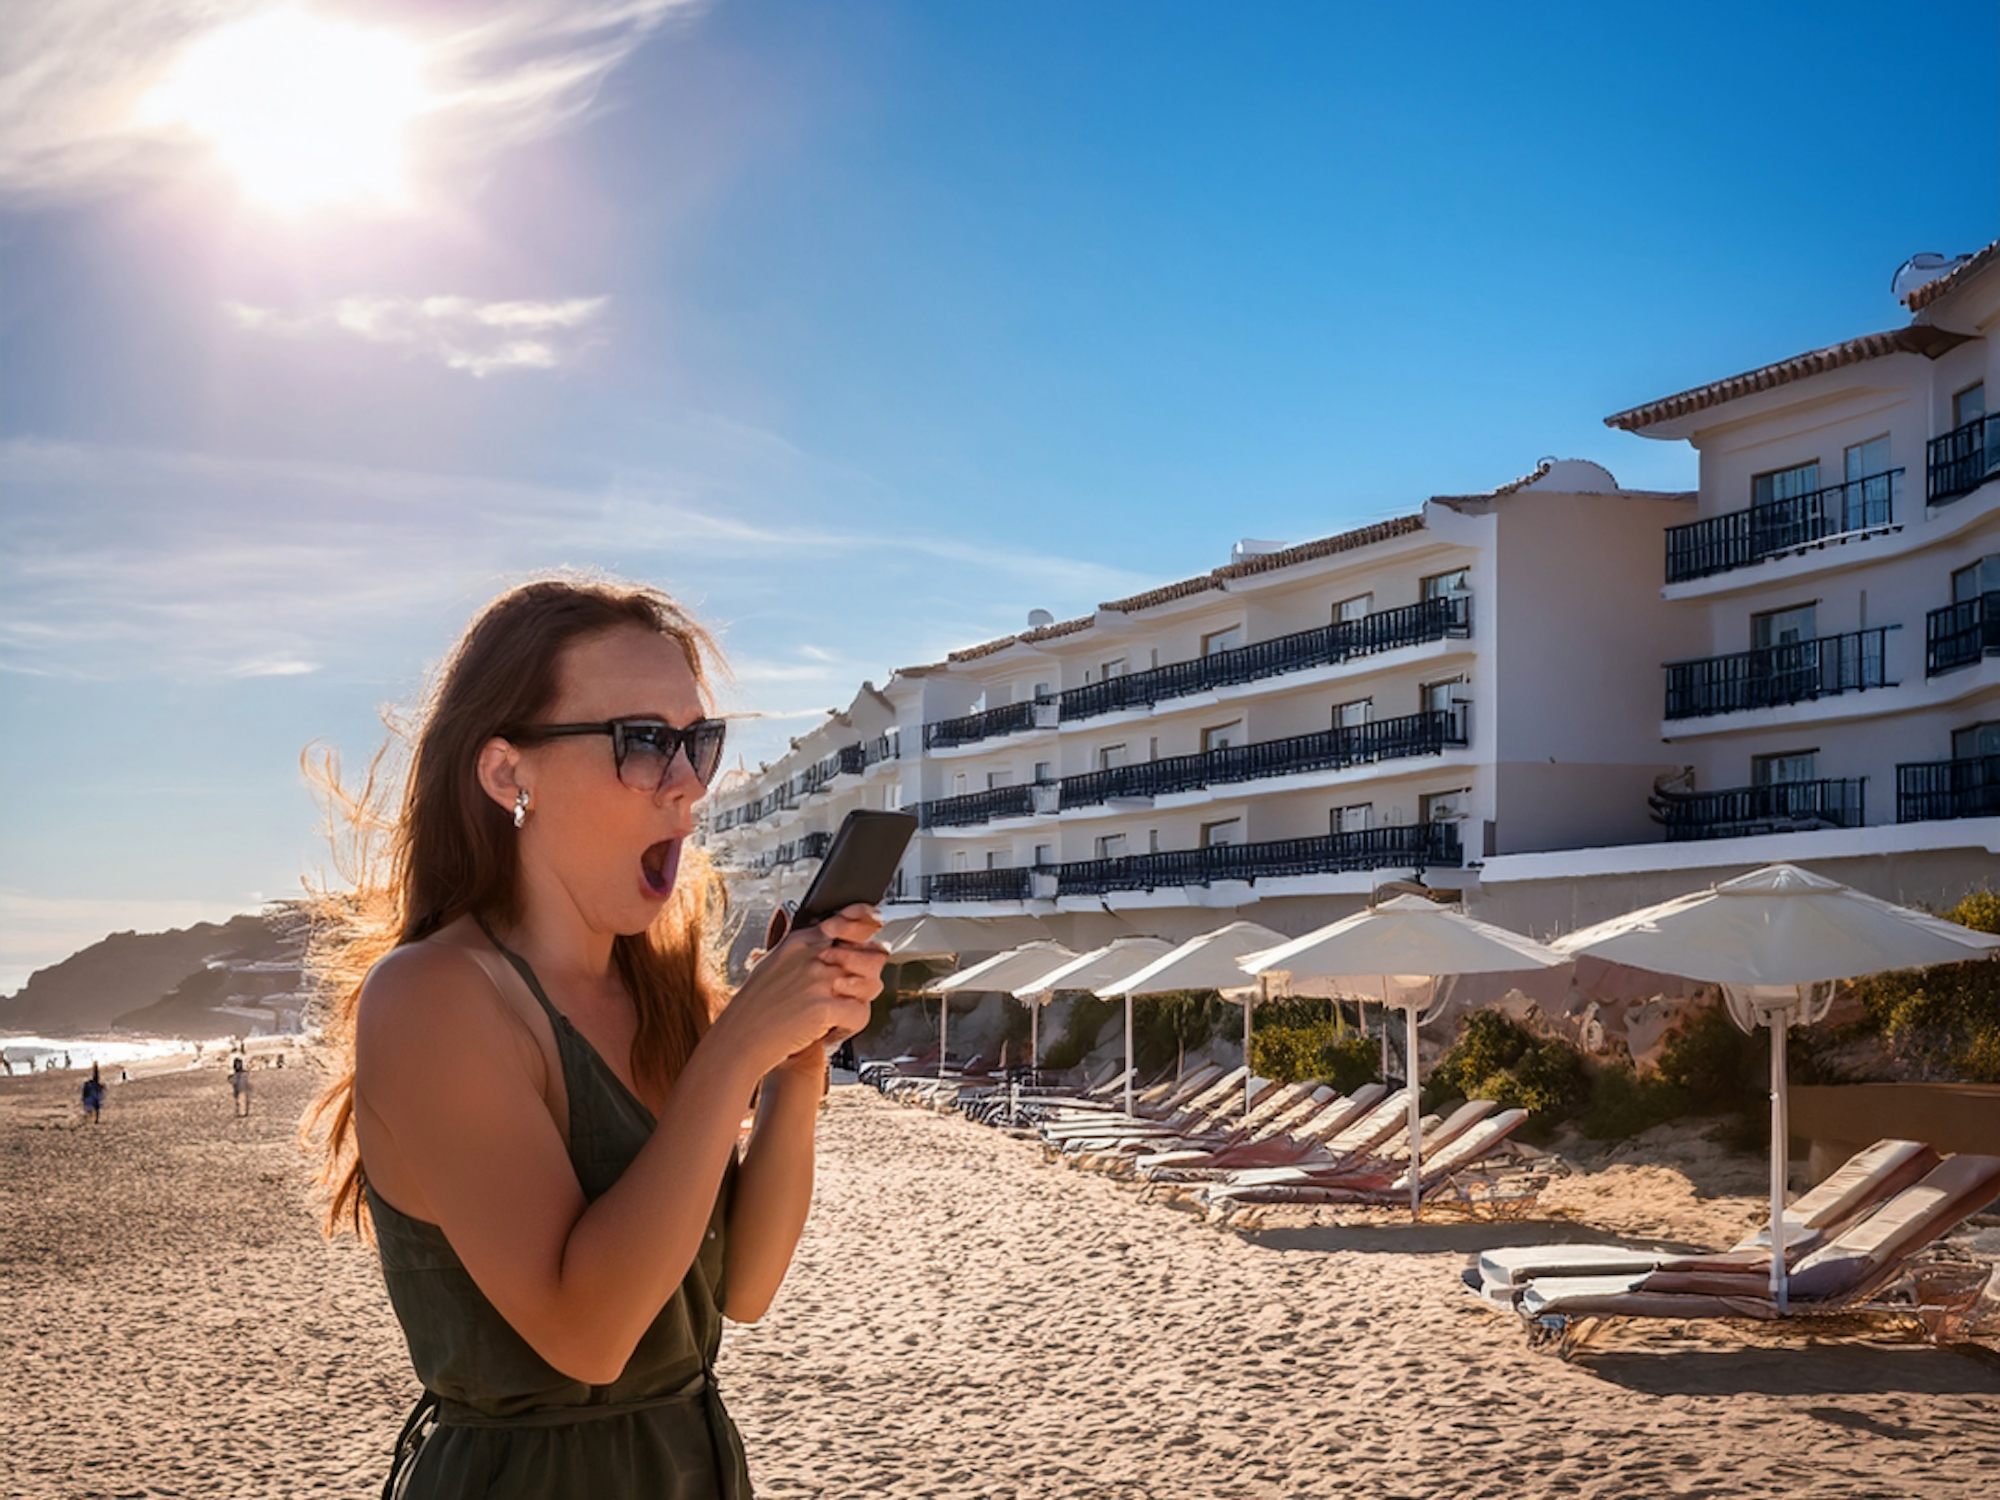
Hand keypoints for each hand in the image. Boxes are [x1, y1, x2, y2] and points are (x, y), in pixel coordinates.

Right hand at [719, 904, 886, 1078]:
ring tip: (840, 1014)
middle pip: (870, 954)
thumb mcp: (769, 963)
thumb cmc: (752, 1007)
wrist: (738, 1040)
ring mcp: (819, 980)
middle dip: (868, 976)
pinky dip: (851, 1027)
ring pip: (871, 983)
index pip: (847, 920)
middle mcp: (813, 956)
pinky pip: (860, 1013)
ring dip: (861, 1002)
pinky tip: (832, 1030)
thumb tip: (806, 922)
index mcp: (801, 941)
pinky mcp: (824, 1007)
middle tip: (852, 992)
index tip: (877, 923)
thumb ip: (795, 944)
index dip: (868, 921)